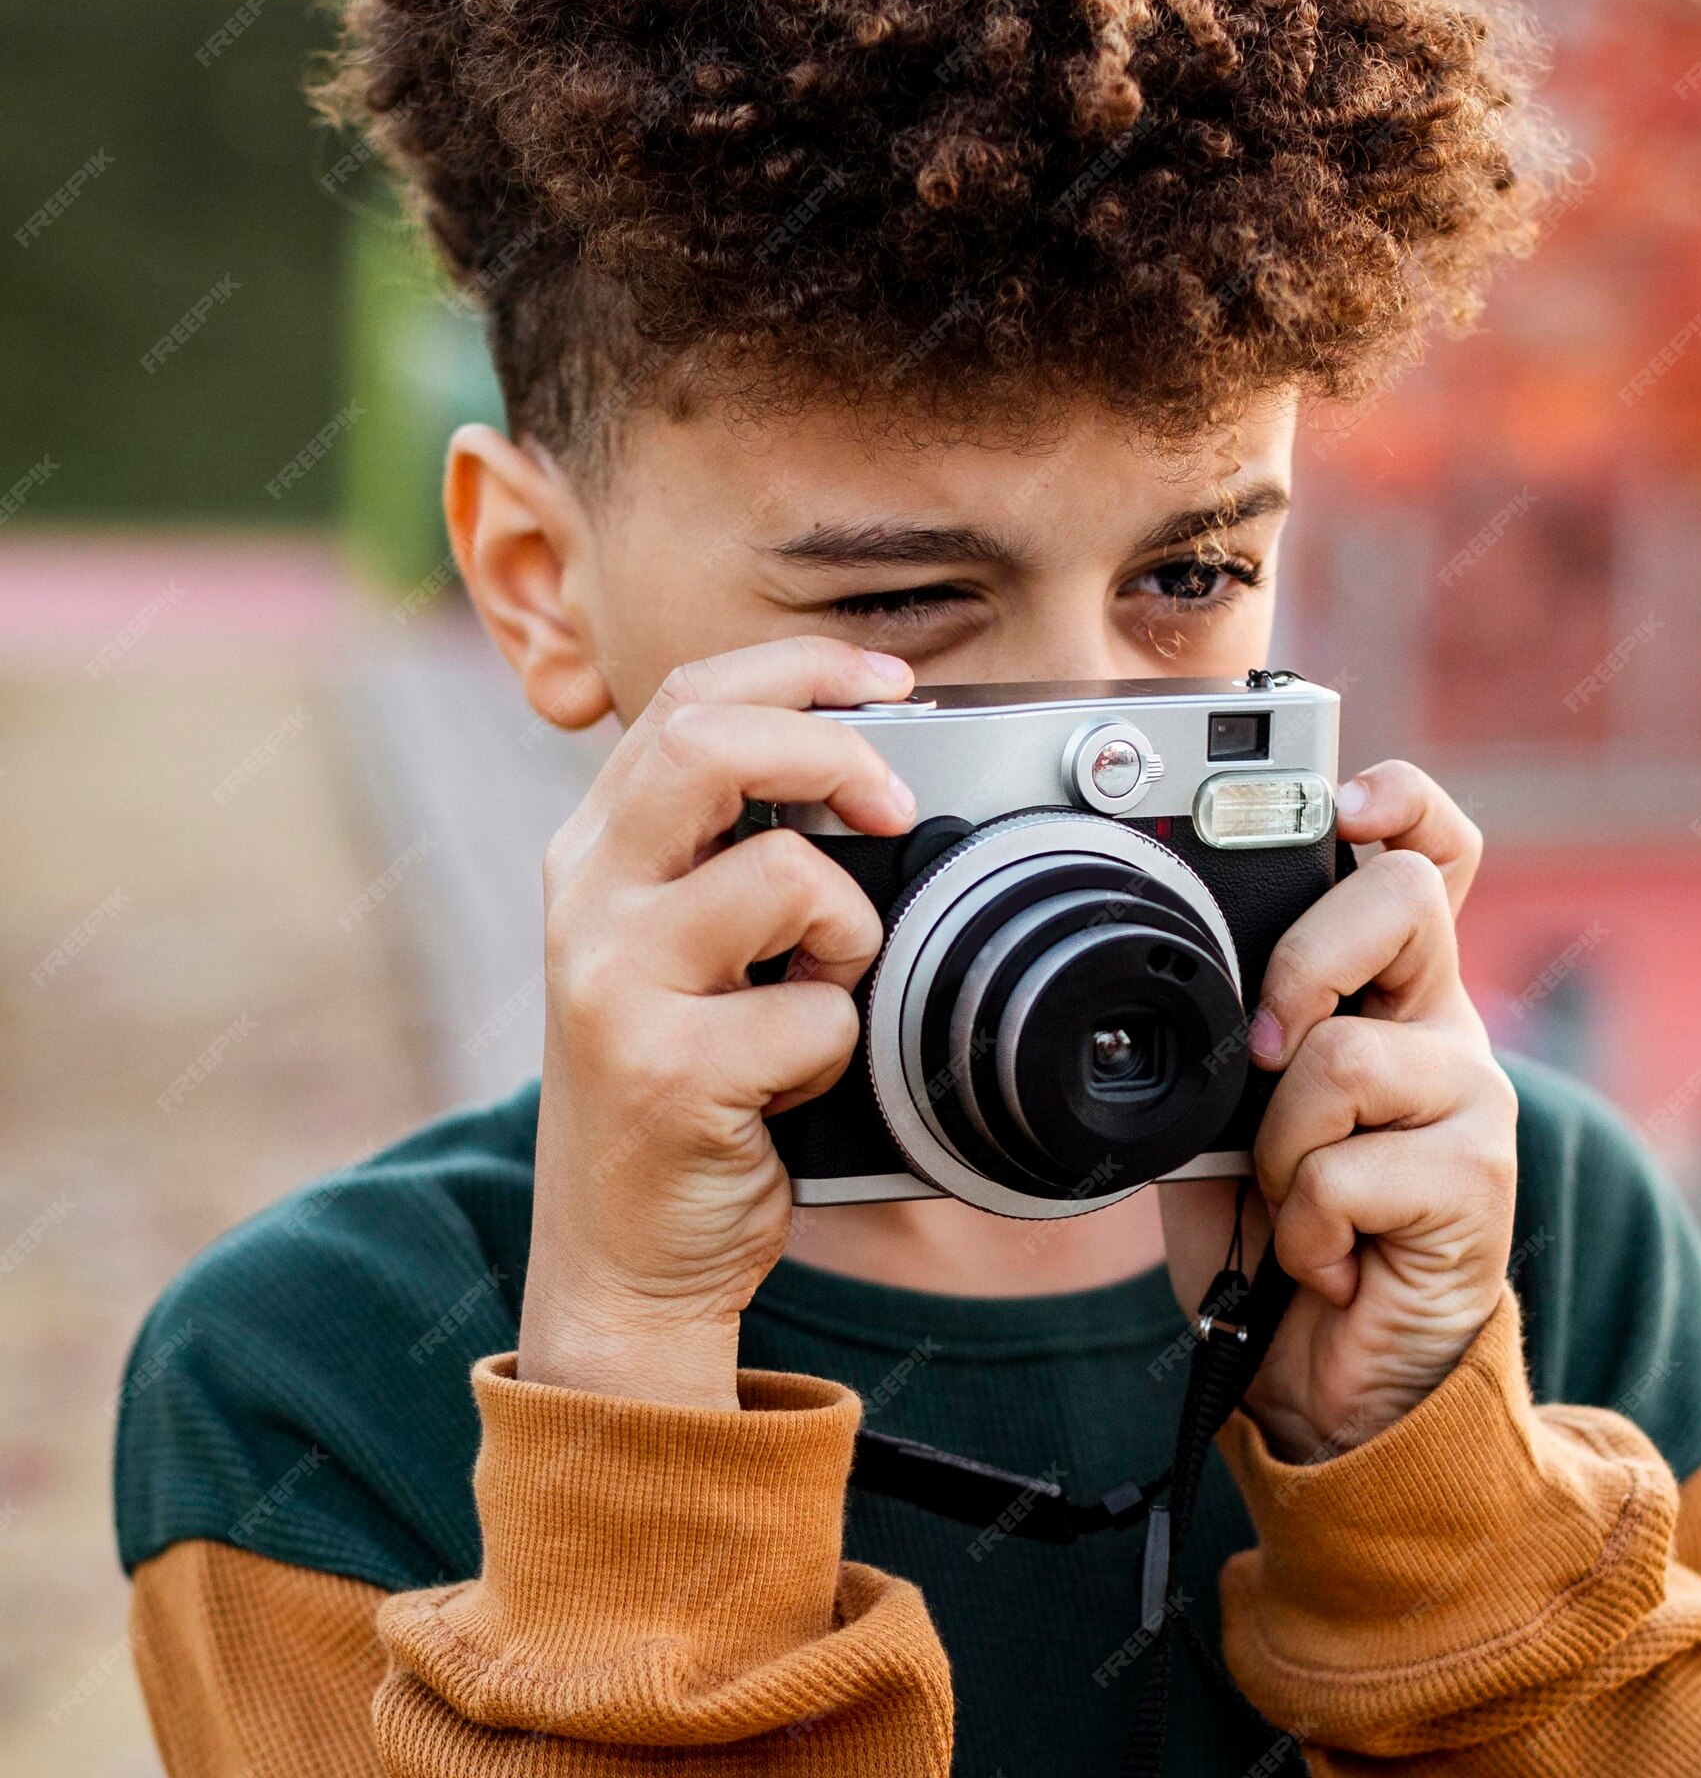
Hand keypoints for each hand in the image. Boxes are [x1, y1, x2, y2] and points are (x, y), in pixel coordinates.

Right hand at [517, 638, 916, 1408]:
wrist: (622, 1250)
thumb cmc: (678, 1084)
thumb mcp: (678, 946)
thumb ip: (729, 854)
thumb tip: (865, 771)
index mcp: (600, 852)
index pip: (688, 698)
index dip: (800, 670)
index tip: (890, 684)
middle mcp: (588, 900)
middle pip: (708, 743)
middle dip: (832, 751)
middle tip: (892, 803)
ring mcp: (615, 984)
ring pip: (784, 874)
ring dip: (850, 927)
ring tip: (826, 983)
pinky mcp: (663, 1072)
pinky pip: (815, 1016)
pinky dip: (839, 1046)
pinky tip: (795, 1081)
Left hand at [1158, 762, 1516, 1462]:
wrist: (1333, 1382)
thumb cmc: (1274, 1237)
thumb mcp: (1224, 1117)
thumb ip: (1223, 1043)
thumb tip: (1170, 991)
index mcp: (1383, 994)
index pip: (1428, 856)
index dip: (1401, 803)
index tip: (1345, 800)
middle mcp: (1439, 1027)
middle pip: (1403, 898)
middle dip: (1303, 960)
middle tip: (1263, 1054)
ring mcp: (1470, 1099)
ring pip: (1342, 1054)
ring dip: (1279, 1150)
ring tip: (1289, 1206)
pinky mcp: (1477, 1182)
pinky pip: (1344, 1169)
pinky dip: (1301, 1228)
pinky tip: (1323, 1261)